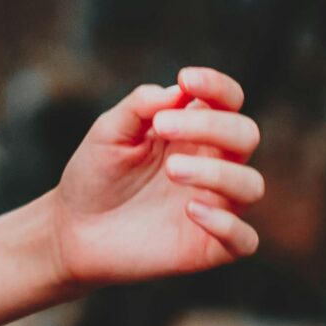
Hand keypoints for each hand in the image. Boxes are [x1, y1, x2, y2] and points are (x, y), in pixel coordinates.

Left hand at [48, 67, 264, 289]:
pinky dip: (228, 224)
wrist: (74, 230)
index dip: (218, 86)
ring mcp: (216, 205)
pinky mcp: (210, 247)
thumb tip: (177, 91)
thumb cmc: (95, 174)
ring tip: (171, 170)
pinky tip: (191, 210)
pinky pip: (245, 239)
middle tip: (163, 128)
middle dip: (212, 126)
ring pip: (251, 184)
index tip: (186, 79)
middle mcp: (214, 164)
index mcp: (195, 131)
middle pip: (246, 135)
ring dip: (218, 173)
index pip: (229, 101)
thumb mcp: (108, 133)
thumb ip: (140, 107)